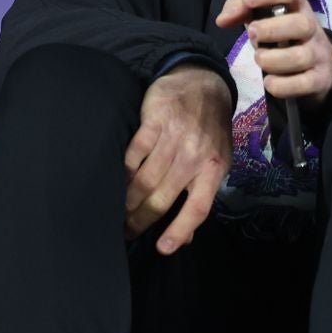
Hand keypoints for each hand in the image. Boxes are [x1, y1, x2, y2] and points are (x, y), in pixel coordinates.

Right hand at [124, 64, 232, 253]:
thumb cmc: (209, 129)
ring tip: (117, 212)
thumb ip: (200, 194)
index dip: (180, 229)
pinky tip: (115, 182)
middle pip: (163, 197)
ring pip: (145, 180)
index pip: (199, 207)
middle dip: (141, 219)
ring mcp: (175, 137)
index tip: (163, 248)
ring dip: (127, 201)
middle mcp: (196, 155)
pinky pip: (133, 155)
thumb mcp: (216, 160)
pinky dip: (123, 172)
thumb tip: (184, 238)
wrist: (202, 84)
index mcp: (214, 168)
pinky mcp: (155, 122)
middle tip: (126, 231)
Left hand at [216, 0, 331, 109]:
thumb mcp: (262, 18)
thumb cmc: (282, 36)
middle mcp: (312, 28)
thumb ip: (239, 10)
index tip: (249, 0)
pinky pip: (303, 83)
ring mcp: (319, 55)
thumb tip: (222, 20)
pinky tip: (270, 81)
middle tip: (252, 35)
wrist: (319, 66)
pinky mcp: (319, 79)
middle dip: (271, 30)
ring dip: (272, 59)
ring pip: (300, 57)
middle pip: (300, 24)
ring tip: (260, 59)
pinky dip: (281, 85)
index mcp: (298, 7)